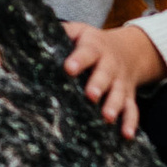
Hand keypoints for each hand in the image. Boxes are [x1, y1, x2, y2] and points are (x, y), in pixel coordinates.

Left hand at [65, 20, 166, 137]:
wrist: (129, 50)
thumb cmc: (93, 43)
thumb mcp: (80, 31)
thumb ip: (64, 32)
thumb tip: (34, 33)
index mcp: (95, 48)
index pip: (87, 52)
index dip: (78, 60)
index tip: (69, 68)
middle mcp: (110, 65)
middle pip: (105, 74)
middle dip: (99, 85)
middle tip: (91, 95)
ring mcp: (120, 82)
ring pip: (119, 94)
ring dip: (114, 106)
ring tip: (107, 117)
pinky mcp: (128, 96)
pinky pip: (132, 109)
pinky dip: (130, 122)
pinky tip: (126, 134)